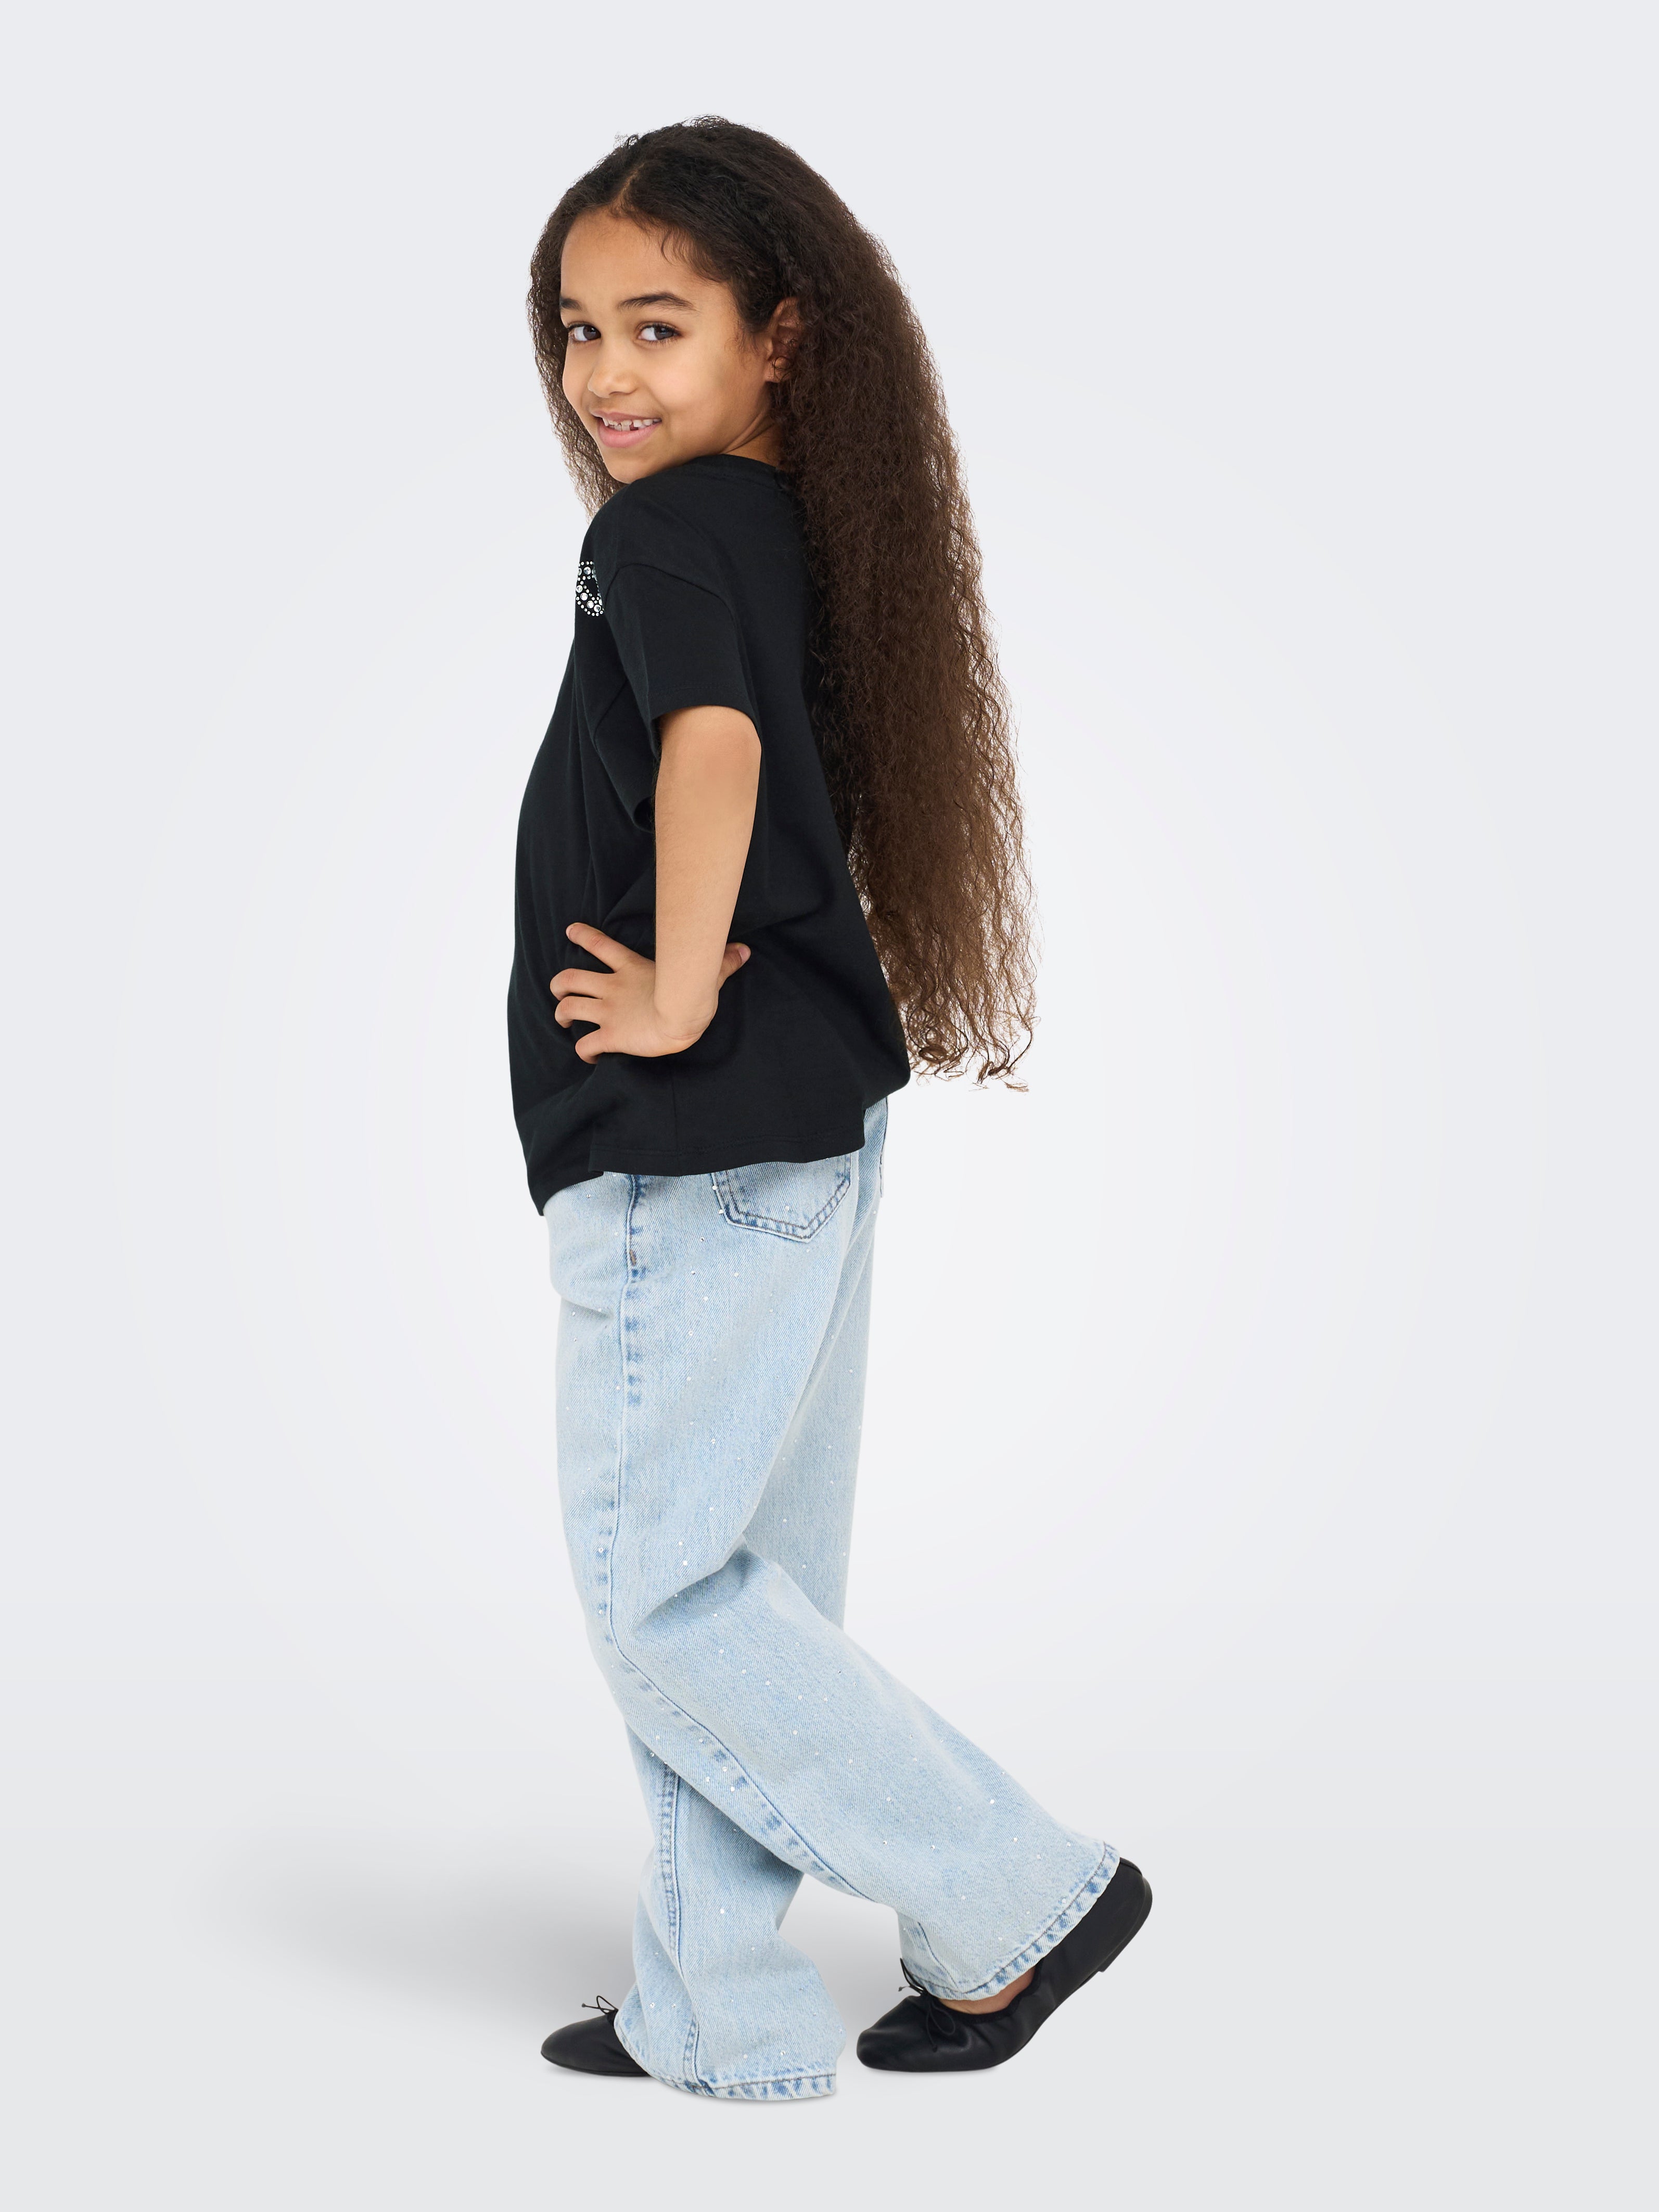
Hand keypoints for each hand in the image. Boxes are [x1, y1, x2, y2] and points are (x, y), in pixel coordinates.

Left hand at [551, 922, 749, 1062]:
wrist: (681, 1017)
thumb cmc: (693, 993)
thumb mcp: (707, 973)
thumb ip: (722, 962)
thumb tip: (744, 951)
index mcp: (631, 969)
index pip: (600, 945)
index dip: (582, 936)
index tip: (570, 932)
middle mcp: (612, 988)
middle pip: (571, 978)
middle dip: (559, 984)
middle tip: (558, 990)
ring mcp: (608, 1012)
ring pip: (569, 1008)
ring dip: (562, 1013)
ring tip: (562, 1018)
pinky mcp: (610, 1037)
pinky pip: (587, 1045)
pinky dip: (583, 1051)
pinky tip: (588, 1055)